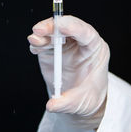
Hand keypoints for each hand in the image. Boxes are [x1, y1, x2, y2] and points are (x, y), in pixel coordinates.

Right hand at [27, 15, 109, 129]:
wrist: (79, 99)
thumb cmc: (87, 97)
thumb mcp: (82, 102)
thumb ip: (67, 103)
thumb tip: (51, 105)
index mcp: (95, 49)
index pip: (87, 33)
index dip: (74, 27)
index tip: (61, 26)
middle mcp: (81, 42)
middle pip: (68, 26)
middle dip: (53, 26)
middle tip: (39, 30)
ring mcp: (66, 44)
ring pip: (54, 31)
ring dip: (43, 33)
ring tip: (34, 40)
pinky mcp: (52, 49)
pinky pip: (44, 41)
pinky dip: (38, 42)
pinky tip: (34, 46)